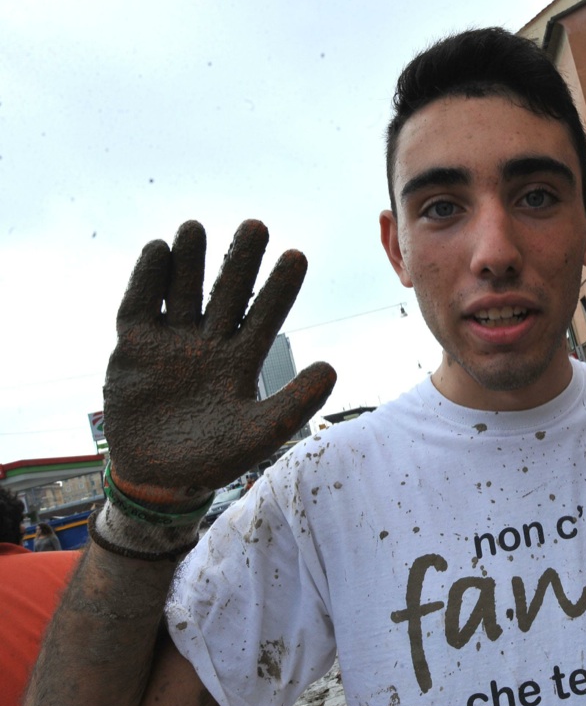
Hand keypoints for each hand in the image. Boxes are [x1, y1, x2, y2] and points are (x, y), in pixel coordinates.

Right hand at [103, 220, 336, 505]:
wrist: (159, 479)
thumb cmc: (214, 458)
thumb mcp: (260, 432)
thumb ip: (295, 402)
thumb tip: (332, 366)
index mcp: (241, 360)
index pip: (265, 315)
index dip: (280, 287)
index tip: (297, 255)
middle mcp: (208, 344)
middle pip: (227, 293)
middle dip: (240, 260)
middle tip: (257, 225)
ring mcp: (170, 343)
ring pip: (184, 291)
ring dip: (191, 261)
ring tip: (198, 226)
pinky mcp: (133, 348)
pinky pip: (139, 306)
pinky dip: (147, 279)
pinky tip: (159, 249)